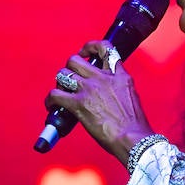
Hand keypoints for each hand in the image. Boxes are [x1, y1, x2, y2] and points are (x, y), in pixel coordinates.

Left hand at [44, 40, 155, 166]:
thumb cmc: (134, 125)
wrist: (132, 138)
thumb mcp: (131, 96)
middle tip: (71, 78)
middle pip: (75, 60)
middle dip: (70, 68)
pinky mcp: (78, 104)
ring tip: (62, 91)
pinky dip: (50, 100)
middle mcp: (102, 78)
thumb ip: (119, 87)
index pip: (104, 49)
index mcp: (119, 75)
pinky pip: (55, 95)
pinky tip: (52, 106)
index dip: (90, 47)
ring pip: (63, 74)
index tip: (84, 53)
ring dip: (60, 83)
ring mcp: (89, 90)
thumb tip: (108, 91)